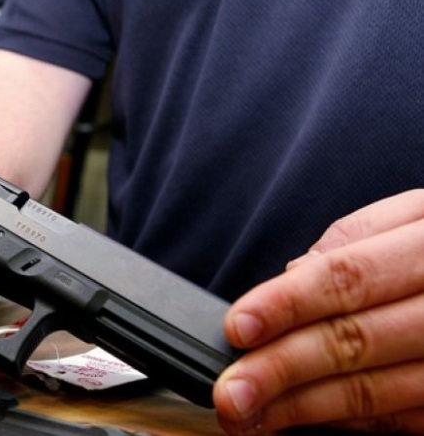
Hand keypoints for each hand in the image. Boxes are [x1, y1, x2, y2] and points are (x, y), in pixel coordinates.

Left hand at [214, 189, 423, 433]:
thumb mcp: (418, 218)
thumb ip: (355, 244)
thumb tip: (290, 278)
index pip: (348, 276)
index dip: (287, 304)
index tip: (236, 328)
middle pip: (356, 341)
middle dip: (281, 369)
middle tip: (229, 392)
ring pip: (375, 390)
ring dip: (303, 409)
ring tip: (249, 415)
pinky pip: (403, 419)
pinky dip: (346, 423)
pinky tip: (301, 422)